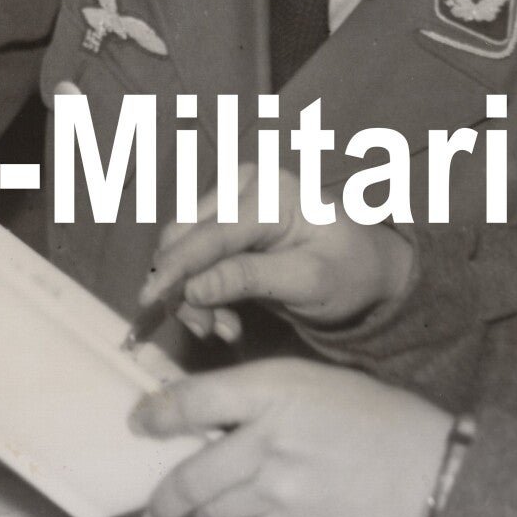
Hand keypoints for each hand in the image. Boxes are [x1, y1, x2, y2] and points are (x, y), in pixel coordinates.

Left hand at [132, 358, 451, 516]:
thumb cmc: (386, 425)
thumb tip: (211, 424)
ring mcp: (274, 496)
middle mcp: (266, 442)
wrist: (439, 484)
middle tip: (154, 507)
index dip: (158, 414)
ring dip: (208, 512)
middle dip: (163, 497)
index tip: (141, 424)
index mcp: (278, 390)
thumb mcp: (325, 387)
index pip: (194, 400)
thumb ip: (266, 401)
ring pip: (214, 509)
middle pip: (190, 474)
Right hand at [140, 163, 415, 342]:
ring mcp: (233, 201)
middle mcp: (245, 186)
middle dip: (187, 289)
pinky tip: (226, 319)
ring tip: (225, 329)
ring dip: (192, 296)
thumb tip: (190, 288)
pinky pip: (192, 258)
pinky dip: (200, 293)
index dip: (175, 268)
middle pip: (186, 238)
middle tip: (210, 331)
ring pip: (182, 250)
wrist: (370, 269)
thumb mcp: (308, 282)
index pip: (211, 233)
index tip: (146, 300)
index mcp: (273, 191)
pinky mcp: (225, 224)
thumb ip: (249, 279)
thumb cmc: (350, 272)